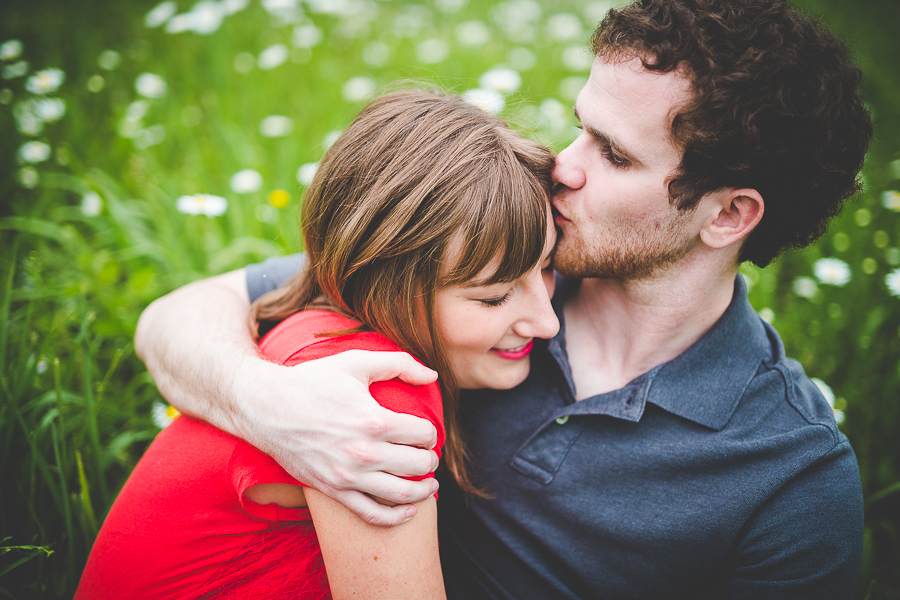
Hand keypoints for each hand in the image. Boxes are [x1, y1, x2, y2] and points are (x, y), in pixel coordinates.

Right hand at [232, 350, 440, 526]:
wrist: (266, 407)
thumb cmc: (312, 381)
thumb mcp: (356, 362)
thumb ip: (399, 363)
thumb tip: (432, 374)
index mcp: (373, 421)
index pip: (422, 434)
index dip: (430, 432)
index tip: (425, 431)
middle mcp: (363, 452)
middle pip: (417, 464)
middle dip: (430, 459)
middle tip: (428, 454)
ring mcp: (348, 475)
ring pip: (401, 493)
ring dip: (423, 490)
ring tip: (429, 482)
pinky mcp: (333, 490)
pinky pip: (372, 514)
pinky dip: (396, 517)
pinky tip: (409, 510)